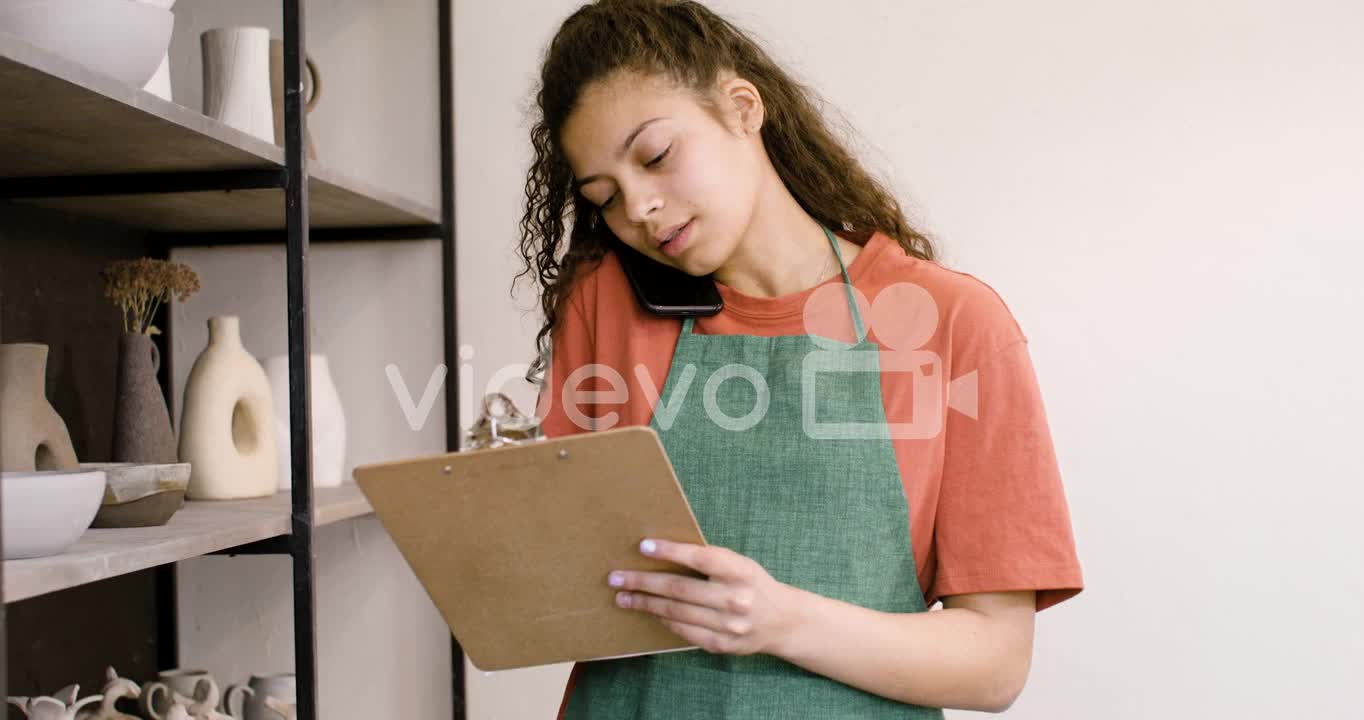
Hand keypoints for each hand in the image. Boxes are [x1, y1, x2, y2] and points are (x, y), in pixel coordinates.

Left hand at [607, 538, 804, 655]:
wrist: (782, 621)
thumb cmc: (752, 584)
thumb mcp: (739, 565)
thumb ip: (709, 561)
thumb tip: (661, 552)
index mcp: (741, 571)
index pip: (701, 559)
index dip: (671, 552)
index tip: (643, 546)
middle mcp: (736, 599)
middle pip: (680, 589)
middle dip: (643, 582)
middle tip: (616, 578)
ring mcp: (729, 626)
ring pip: (677, 613)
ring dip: (646, 604)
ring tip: (623, 597)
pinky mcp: (722, 645)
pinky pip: (684, 631)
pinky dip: (664, 620)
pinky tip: (649, 612)